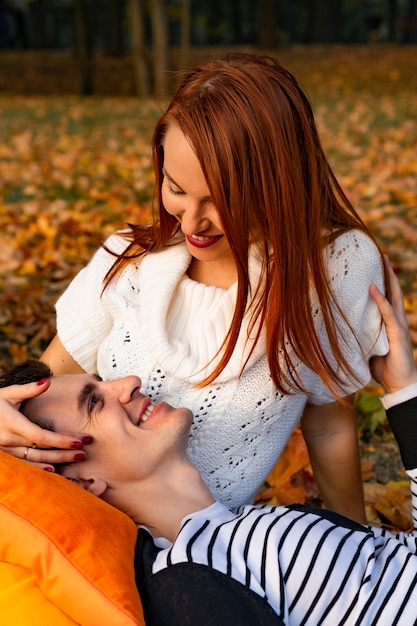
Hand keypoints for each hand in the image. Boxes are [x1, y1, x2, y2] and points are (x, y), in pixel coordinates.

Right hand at [0, 379, 91, 470]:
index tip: (80, 441)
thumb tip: (47, 382)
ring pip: (34, 460)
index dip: (61, 441)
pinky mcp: (5, 455)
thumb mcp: (8, 393)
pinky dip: (39, 468)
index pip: (41, 436)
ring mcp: (6, 450)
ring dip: (56, 461)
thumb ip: (29, 389)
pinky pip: (24, 464)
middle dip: (64, 453)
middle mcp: (8, 440)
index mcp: (12, 424)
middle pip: (41, 450)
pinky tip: (53, 470)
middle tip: (84, 454)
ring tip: (76, 459)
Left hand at [369, 256, 416, 392]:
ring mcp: (398, 324)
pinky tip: (373, 288)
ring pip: (393, 294)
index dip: (381, 279)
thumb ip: (358, 335)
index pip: (386, 294)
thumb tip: (336, 329)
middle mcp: (396, 318)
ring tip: (382, 259)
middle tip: (379, 252)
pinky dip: (380, 300)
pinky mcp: (397, 333)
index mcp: (388, 321)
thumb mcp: (366, 346)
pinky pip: (388, 313)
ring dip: (387, 277)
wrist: (399, 384)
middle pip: (392, 288)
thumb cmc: (383, 367)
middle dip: (387, 270)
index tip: (372, 263)